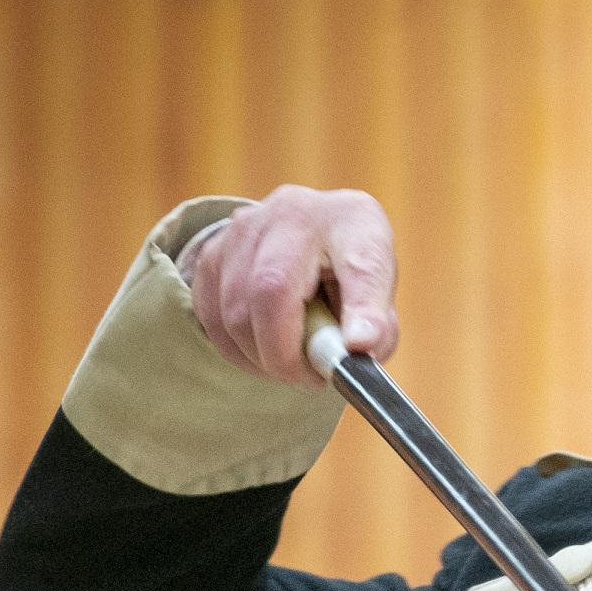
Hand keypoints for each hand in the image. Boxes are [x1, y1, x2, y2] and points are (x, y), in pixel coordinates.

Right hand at [185, 184, 400, 384]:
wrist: (317, 228)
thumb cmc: (351, 260)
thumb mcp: (381, 285)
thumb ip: (378, 321)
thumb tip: (359, 349)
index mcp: (346, 219)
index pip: (351, 267)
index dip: (352, 312)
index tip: (357, 348)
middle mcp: (288, 212)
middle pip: (268, 294)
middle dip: (286, 356)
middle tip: (309, 377)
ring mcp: (242, 229)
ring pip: (234, 313)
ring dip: (259, 357)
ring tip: (290, 363)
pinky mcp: (211, 251)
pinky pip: (210, 316)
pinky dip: (235, 347)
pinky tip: (260, 351)